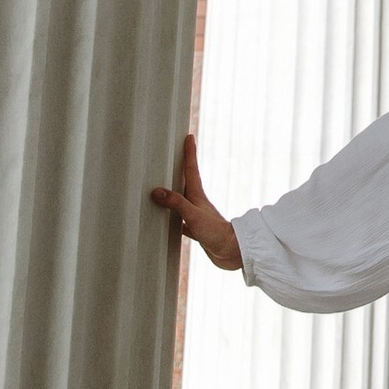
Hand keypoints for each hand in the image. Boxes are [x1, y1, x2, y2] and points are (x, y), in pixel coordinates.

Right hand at [149, 133, 241, 270]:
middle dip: (178, 169)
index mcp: (197, 196)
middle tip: (170, 157)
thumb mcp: (193, 215)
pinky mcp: (195, 230)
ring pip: (180, 202)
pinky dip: (170, 220)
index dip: (190, 153)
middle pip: (184, 182)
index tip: (189, 136)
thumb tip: (156, 191)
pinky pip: (179, 222)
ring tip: (161, 188)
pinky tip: (164, 223)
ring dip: (172, 195)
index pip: (191, 169)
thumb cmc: (216, 232)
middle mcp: (196, 204)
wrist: (232, 252)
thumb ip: (176, 203)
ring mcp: (196, 216)